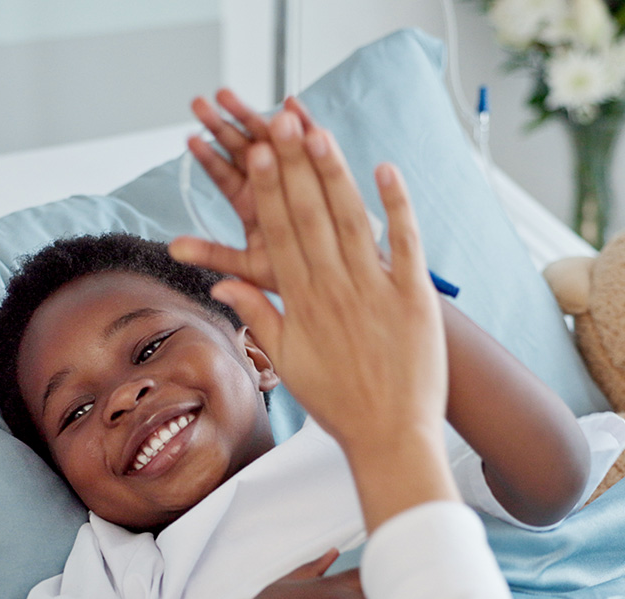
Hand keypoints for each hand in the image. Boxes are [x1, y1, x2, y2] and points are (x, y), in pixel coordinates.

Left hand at [180, 89, 313, 291]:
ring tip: (228, 96)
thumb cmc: (296, 275)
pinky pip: (315, 145)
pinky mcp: (326, 170)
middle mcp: (271, 186)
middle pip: (242, 152)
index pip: (225, 178)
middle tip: (202, 103)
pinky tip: (291, 104)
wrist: (341, 280)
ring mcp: (297, 174)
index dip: (209, 159)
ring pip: (272, 141)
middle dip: (222, 126)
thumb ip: (214, 255)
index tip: (190, 139)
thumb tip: (172, 250)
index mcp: (252, 207)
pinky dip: (305, 123)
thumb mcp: (250, 269)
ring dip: (251, 116)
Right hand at [180, 110, 457, 530]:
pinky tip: (385, 170)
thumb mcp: (286, 363)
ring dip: (334, 175)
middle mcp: (335, 290)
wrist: (390, 434)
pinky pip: (406, 241)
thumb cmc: (336, 402)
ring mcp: (376, 289)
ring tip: (318, 135)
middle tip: (280, 126)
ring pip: (351, 221)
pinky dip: (397, 205)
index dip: (270, 192)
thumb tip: (221, 286)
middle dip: (294, 168)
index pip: (278, 237)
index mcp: (301, 305)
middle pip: (310, 218)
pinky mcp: (414, 295)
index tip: (259, 156)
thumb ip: (257, 318)